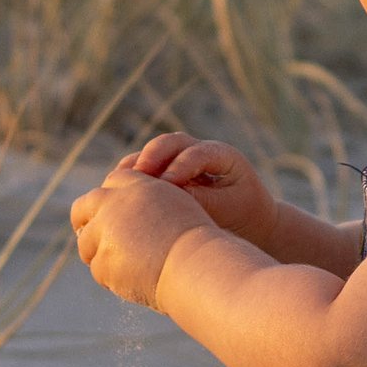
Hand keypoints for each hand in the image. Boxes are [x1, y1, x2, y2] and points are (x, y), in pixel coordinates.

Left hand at [70, 163, 215, 309]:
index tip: (111, 215)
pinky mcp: (102, 259)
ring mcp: (104, 231)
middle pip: (82, 207)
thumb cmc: (196, 239)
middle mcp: (114, 202)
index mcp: (135, 183)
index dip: (109, 201)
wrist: (195, 263)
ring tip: (125, 266)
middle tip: (94, 239)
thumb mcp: (175, 205)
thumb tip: (128, 211)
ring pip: (86, 243)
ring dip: (99, 253)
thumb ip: (147, 202)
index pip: (110, 184)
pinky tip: (134, 280)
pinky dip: (112, 277)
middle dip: (84, 221)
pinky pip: (98, 270)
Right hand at [117, 132, 279, 250]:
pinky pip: (146, 168)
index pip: (198, 153)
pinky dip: (132, 176)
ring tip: (119, 181)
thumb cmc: (245, 217)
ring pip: (155, 152)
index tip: (168, 183)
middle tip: (139, 173)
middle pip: (172, 143)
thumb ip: (204, 201)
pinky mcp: (167, 172)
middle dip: (153, 155)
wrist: (250, 223)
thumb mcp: (230, 209)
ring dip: (137, 164)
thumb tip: (173, 198)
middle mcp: (199, 150)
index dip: (181, 165)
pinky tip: (116, 191)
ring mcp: (181, 159)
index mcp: (222, 155)